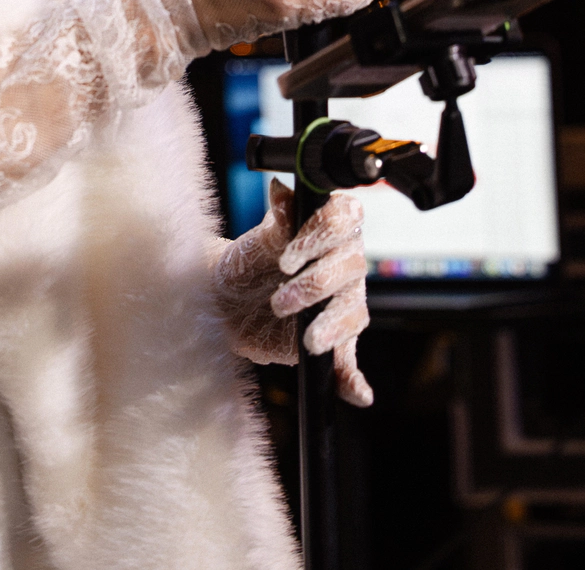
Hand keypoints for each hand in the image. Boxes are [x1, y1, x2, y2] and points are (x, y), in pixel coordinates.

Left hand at [212, 179, 371, 407]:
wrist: (227, 302)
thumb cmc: (245, 263)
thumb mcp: (256, 241)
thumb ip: (276, 219)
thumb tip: (282, 190)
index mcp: (328, 228)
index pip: (344, 219)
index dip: (321, 235)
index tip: (287, 256)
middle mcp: (343, 263)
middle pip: (350, 268)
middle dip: (316, 284)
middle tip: (280, 299)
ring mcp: (342, 302)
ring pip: (353, 312)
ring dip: (332, 327)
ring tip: (307, 341)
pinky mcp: (334, 340)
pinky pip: (350, 360)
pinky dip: (354, 378)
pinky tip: (357, 393)